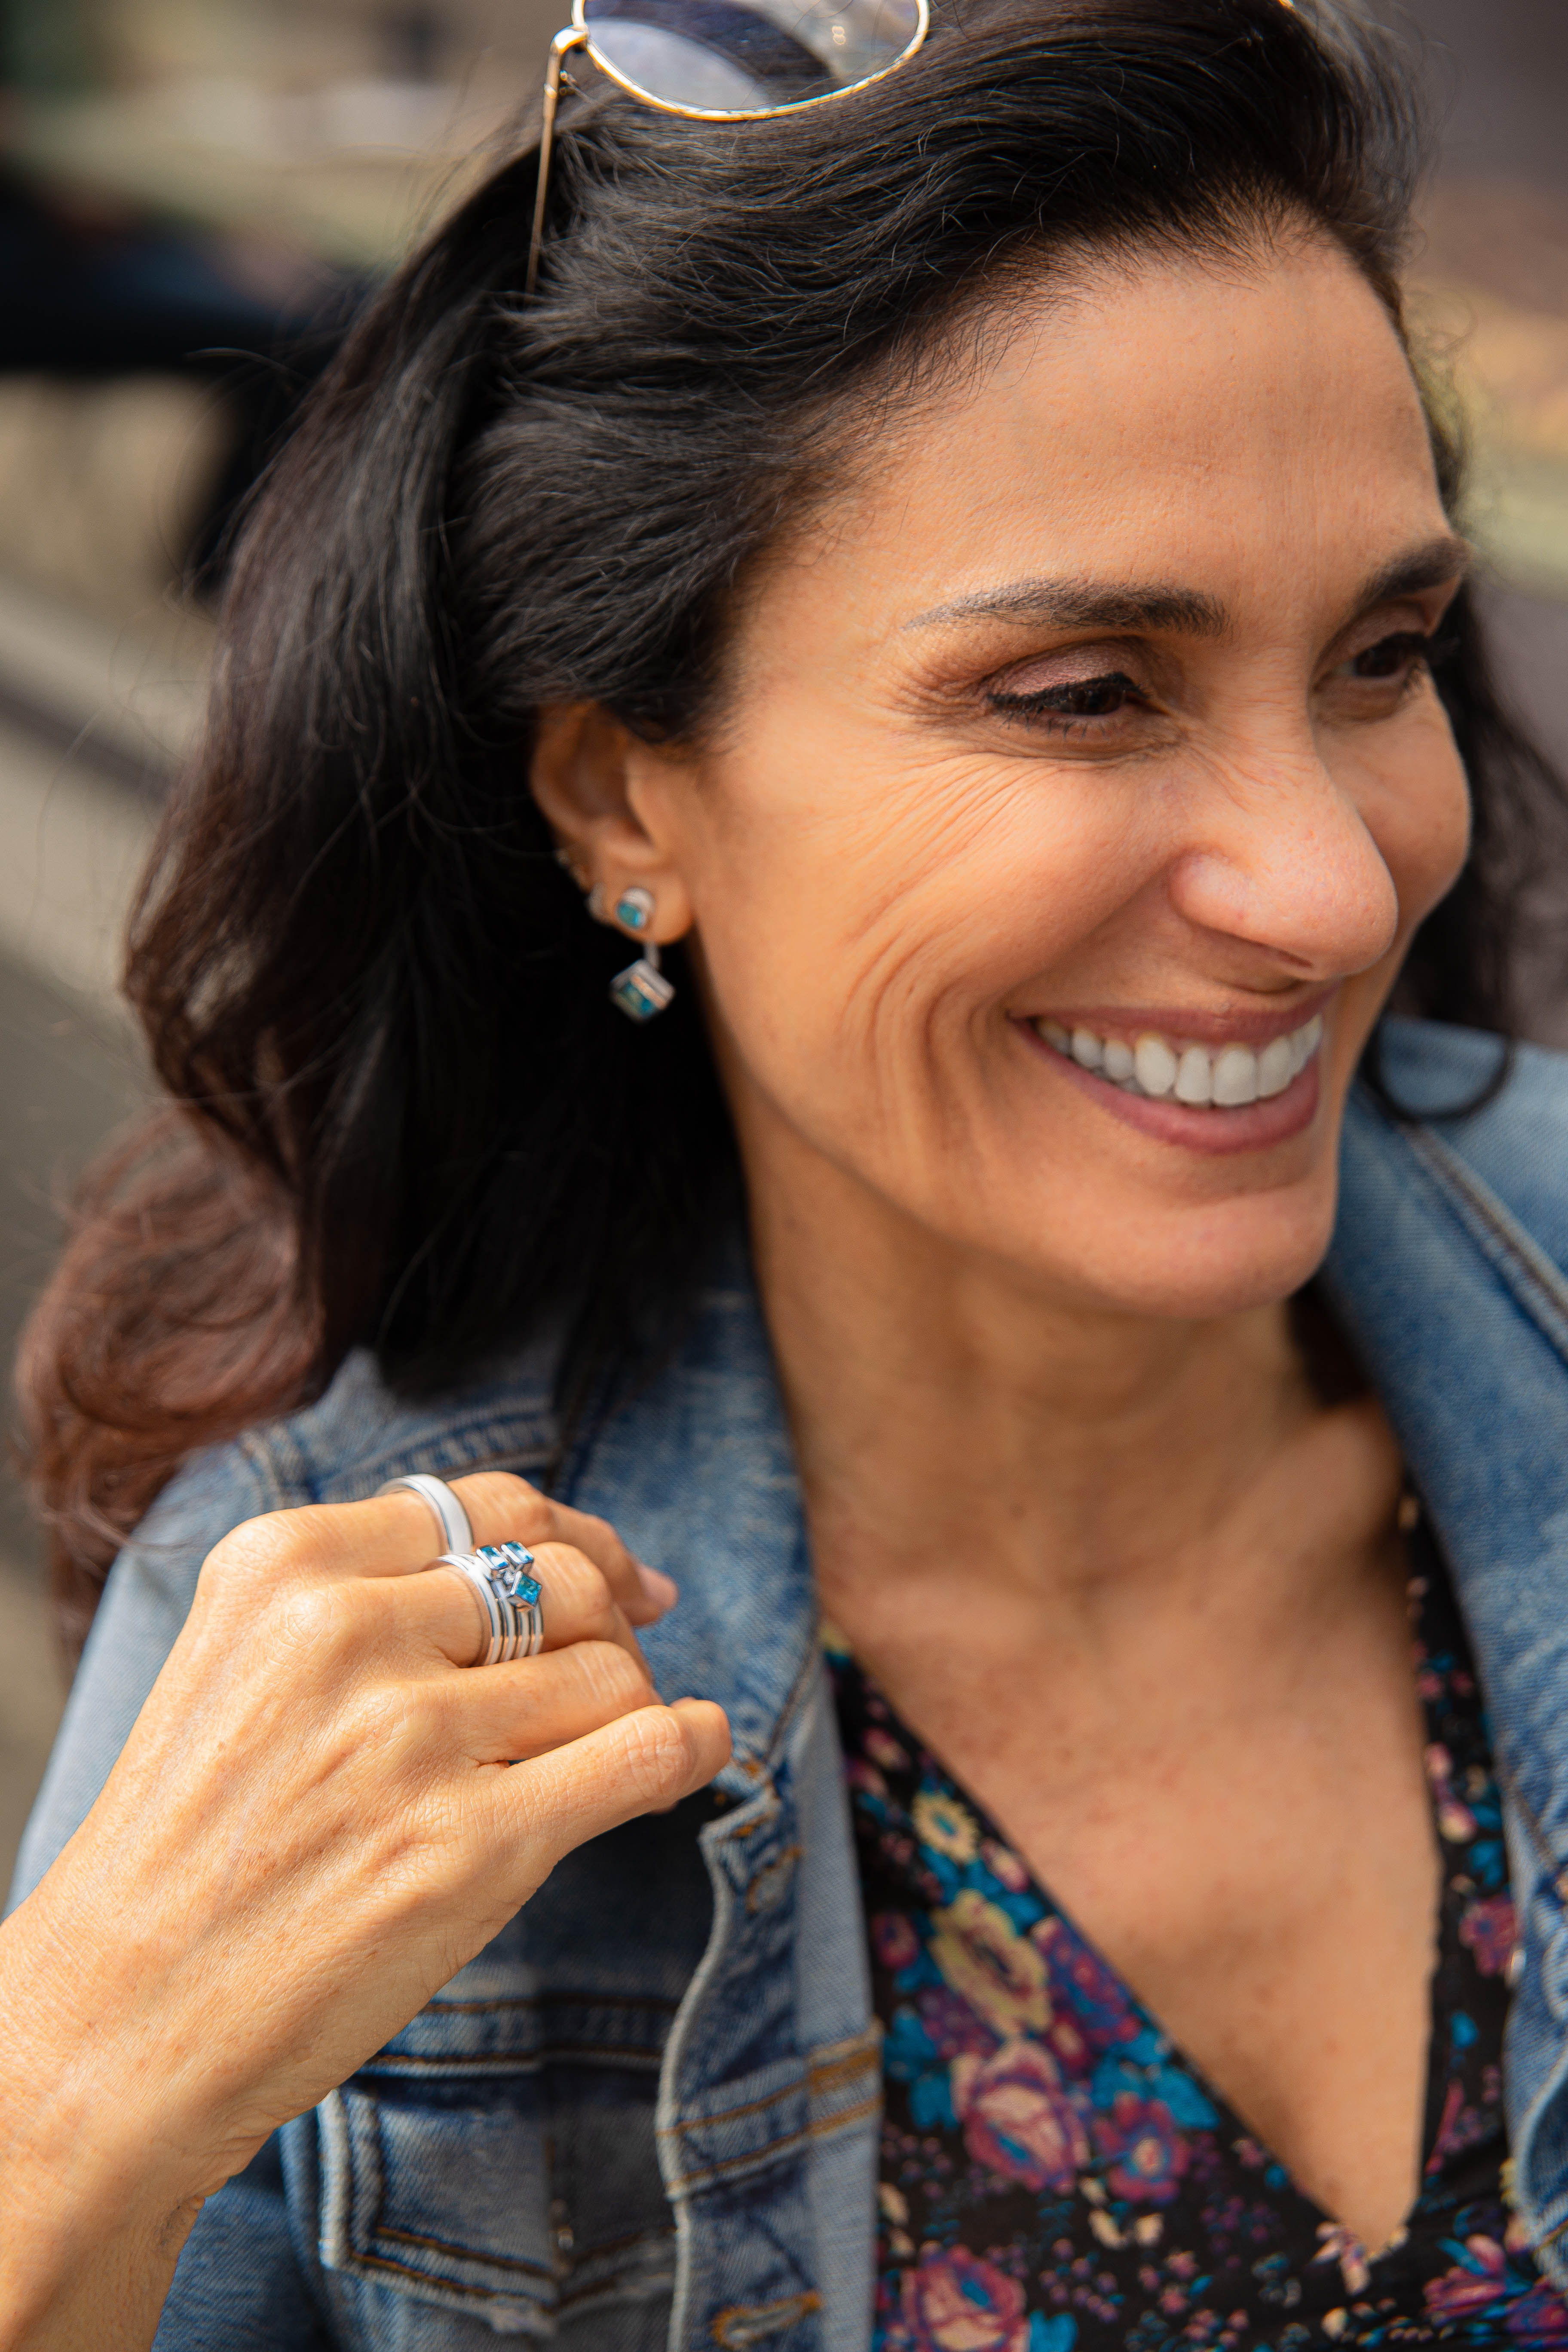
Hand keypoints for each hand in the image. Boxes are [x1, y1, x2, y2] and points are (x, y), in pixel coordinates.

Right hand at [0, 1474, 729, 2347]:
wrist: (119, 2020)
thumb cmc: (199, 1845)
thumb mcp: (248, 1662)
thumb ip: (378, 1594)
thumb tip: (580, 1563)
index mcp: (286, 1564)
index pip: (493, 1507)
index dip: (576, 1540)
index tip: (619, 1582)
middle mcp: (345, 1631)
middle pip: (564, 1582)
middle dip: (612, 1625)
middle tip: (616, 1676)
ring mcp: (409, 1741)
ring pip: (609, 1673)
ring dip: (629, 1709)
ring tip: (605, 1754)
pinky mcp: (469, 1850)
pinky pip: (646, 1753)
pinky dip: (695, 1745)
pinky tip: (698, 1751)